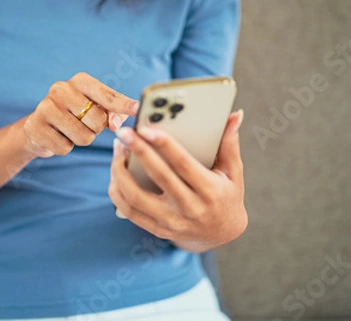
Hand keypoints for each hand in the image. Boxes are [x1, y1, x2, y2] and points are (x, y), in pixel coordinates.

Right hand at [23, 72, 138, 157]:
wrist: (37, 127)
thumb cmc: (74, 115)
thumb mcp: (94, 108)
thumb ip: (112, 112)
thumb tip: (116, 123)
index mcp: (79, 81)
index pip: (107, 96)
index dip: (124, 105)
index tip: (138, 109)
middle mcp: (61, 89)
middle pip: (98, 120)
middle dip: (96, 129)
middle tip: (83, 124)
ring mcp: (45, 107)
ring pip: (83, 137)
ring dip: (81, 140)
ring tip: (70, 130)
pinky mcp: (36, 127)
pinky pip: (65, 148)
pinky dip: (65, 147)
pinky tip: (57, 137)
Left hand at [108, 110, 247, 250]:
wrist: (222, 234)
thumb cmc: (226, 195)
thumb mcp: (233, 172)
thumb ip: (229, 143)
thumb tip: (235, 114)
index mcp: (210, 191)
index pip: (183, 165)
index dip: (165, 145)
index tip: (147, 128)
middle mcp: (190, 209)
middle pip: (158, 177)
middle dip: (138, 152)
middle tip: (124, 132)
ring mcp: (171, 222)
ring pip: (136, 198)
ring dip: (120, 172)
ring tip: (118, 150)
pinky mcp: (157, 229)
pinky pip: (129, 211)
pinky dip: (117, 191)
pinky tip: (115, 172)